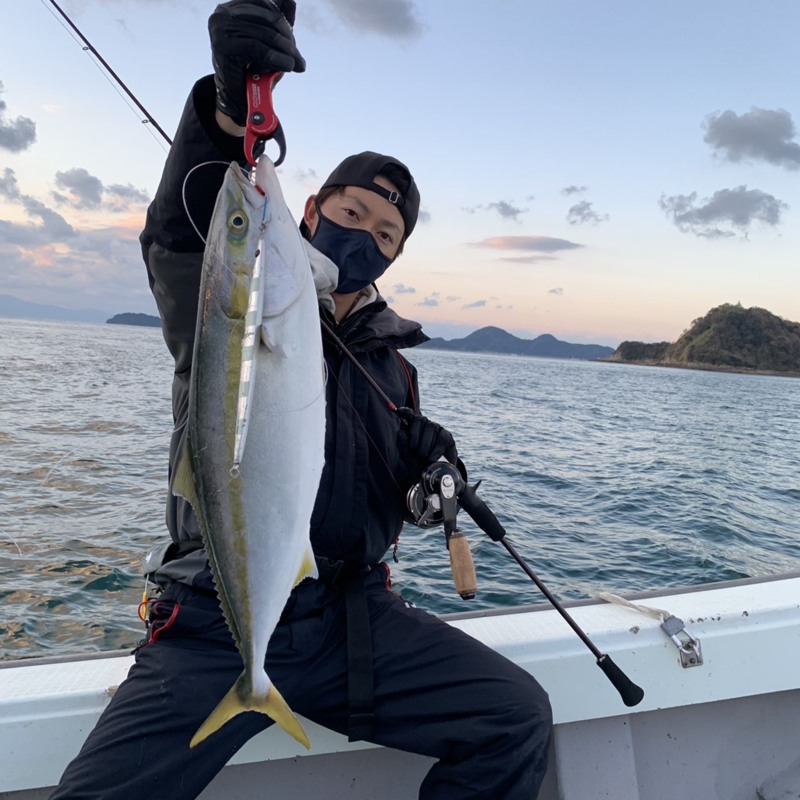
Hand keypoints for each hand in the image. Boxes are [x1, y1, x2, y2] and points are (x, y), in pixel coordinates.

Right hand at [209, 0, 304, 126]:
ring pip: (265, 34)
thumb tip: (290, 1)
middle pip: (267, 17)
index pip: (264, 3)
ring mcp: (220, 28)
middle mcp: (223, 14)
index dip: (283, 20)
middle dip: (288, 39)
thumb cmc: (253, 70)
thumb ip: (279, 22)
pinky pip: (257, 48)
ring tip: (295, 65)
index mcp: (232, 8)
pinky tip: (287, 66)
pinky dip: (276, 58)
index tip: (294, 41)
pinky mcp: (223, 46)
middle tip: (299, 59)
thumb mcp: (270, 43)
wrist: (238, 100)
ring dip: (286, 51)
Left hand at [396, 407, 457, 469]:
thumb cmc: (418, 465)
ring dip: (425, 444)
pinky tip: (432, 458)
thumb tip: (401, 431)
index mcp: (412, 429)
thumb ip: (402, 445)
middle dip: (415, 435)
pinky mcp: (447, 436)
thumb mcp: (407, 457)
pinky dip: (436, 449)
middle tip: (414, 449)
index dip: (405, 411)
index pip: (409, 415)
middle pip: (419, 420)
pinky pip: (441, 438)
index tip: (400, 412)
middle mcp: (425, 426)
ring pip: (431, 427)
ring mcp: (437, 429)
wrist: (434, 477)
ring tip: (423, 457)